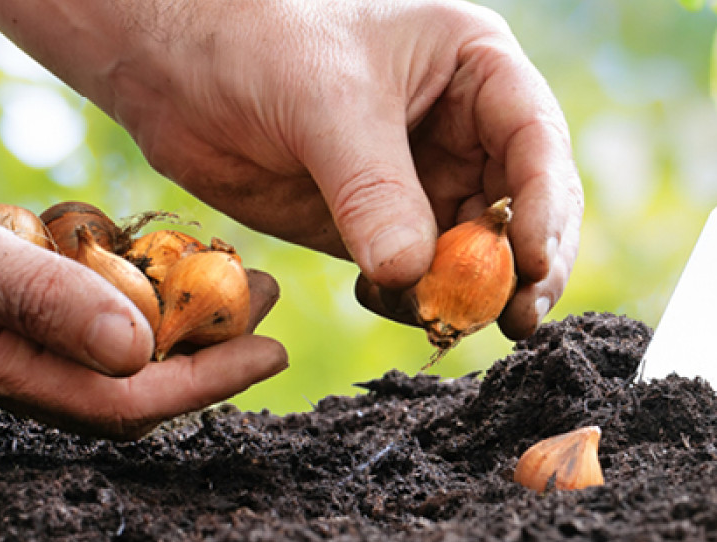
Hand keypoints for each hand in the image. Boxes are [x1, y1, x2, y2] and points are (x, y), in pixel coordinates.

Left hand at [0, 0, 583, 340]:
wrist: (172, 69)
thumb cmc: (257, 46)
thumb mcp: (326, 105)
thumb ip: (374, 190)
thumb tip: (412, 277)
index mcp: (475, 68)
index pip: (536, 141)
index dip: (544, 205)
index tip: (531, 263)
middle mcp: (463, 127)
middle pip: (522, 207)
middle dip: (523, 265)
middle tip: (515, 320)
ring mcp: (420, 180)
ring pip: (473, 252)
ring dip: (466, 293)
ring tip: (442, 320)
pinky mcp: (376, 224)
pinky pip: (416, 276)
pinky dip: (412, 300)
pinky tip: (384, 301)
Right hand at [0, 93, 286, 439]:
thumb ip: (38, 299)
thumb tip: (138, 353)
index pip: (120, 402)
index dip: (205, 384)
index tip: (271, 351)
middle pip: (124, 377)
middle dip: (203, 346)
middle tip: (265, 294)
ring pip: (101, 336)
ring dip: (169, 309)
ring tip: (224, 265)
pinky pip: (69, 296)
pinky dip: (117, 276)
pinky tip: (143, 244)